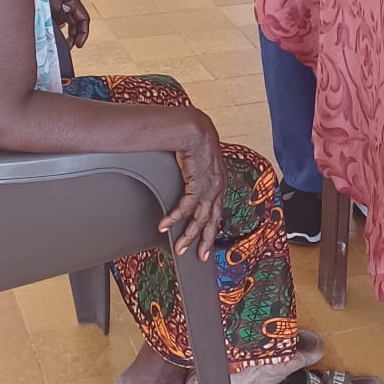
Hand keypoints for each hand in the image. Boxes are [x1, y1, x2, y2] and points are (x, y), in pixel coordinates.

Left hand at [45, 0, 88, 48]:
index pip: (84, 19)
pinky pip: (58, 22)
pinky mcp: (51, 8)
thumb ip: (56, 20)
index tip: (79, 44)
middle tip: (69, 47)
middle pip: (77, 23)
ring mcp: (59, 5)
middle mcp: (67, 3)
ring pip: (68, 24)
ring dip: (66, 34)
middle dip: (75, 36)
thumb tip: (59, 35)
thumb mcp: (49, 5)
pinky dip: (57, 30)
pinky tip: (51, 34)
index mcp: (72, 0)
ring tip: (62, 44)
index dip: (83, 33)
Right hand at [160, 113, 224, 259]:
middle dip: (205, 240)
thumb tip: (185, 182)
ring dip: (188, 234)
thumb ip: (194, 175)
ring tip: (178, 246)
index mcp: (219, 181)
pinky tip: (164, 226)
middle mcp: (218, 186)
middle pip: (213, 220)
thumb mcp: (197, 161)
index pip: (217, 211)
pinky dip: (174, 218)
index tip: (206, 242)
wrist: (192, 127)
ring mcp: (210, 186)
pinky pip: (185, 207)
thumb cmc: (192, 140)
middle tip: (199, 256)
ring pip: (200, 218)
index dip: (212, 228)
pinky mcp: (198, 183)